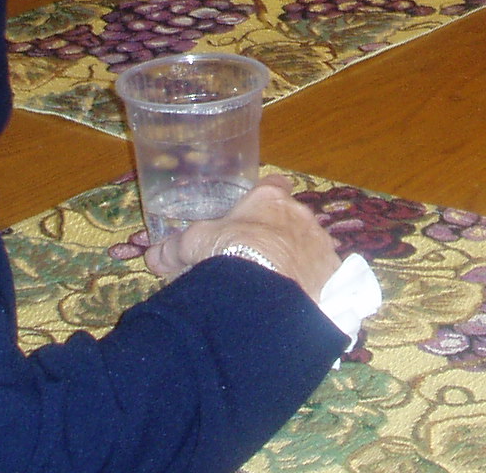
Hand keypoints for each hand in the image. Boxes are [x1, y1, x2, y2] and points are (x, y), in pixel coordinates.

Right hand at [144, 175, 340, 302]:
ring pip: (311, 246)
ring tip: (277, 284)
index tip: (256, 213)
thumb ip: (174, 247)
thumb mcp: (193, 244)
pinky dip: (313, 285)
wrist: (262, 293)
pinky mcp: (333, 274)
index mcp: (270, 198)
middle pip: (293, 218)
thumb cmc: (228, 252)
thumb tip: (152, 256)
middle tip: (259, 257)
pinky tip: (296, 301)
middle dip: (281, 234)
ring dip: (299, 259)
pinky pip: (324, 275)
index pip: (274, 185)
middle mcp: (301, 215)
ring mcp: (320, 244)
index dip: (266, 198)